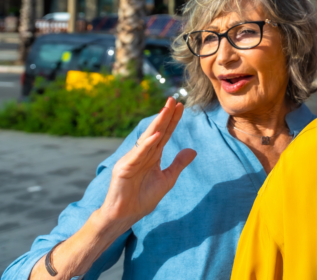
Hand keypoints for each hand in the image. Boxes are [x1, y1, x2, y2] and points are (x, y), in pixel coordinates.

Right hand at [96, 98, 195, 234]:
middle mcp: (142, 154)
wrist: (126, 216)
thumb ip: (178, 164)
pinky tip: (157, 134)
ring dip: (157, 124)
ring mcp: (132, 159)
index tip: (181, 106)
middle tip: (174, 100)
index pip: (165, 134)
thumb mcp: (167, 179)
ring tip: (166, 109)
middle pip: (157, 131)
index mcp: (152, 156)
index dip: (173, 121)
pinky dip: (147, 144)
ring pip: (147, 138)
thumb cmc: (143, 198)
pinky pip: (137, 154)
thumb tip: (193, 150)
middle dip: (165, 116)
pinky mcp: (123, 168)